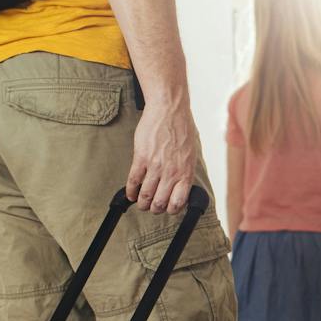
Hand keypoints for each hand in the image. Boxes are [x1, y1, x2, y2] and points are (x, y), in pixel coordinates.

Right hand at [128, 94, 198, 213]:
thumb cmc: (181, 129)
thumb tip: (179, 187)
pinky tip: (130, 194)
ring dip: (141, 202)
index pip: (178, 202)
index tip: (167, 209)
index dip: (171, 210)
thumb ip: (184, 171)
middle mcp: (171, 172)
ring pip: (145, 195)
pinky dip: (130, 191)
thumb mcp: (190, 154)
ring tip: (140, 202)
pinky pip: (133, 180)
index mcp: (185, 173)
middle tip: (151, 207)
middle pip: (159, 202)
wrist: (169, 110)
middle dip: (154, 209)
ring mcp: (155, 166)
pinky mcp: (141, 158)